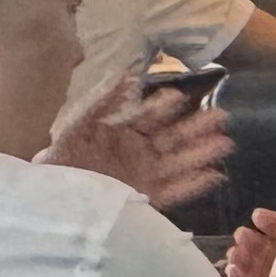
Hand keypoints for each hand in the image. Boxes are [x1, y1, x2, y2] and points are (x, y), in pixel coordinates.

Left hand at [39, 70, 234, 208]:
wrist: (49, 201)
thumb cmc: (60, 162)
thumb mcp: (76, 126)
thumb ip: (101, 101)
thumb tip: (127, 75)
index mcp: (122, 132)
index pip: (148, 116)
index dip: (164, 107)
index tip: (179, 96)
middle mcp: (137, 153)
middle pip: (172, 138)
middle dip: (196, 128)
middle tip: (222, 116)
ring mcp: (144, 176)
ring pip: (178, 162)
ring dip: (201, 153)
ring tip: (226, 144)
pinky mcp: (146, 199)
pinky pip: (174, 191)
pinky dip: (193, 185)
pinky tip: (213, 176)